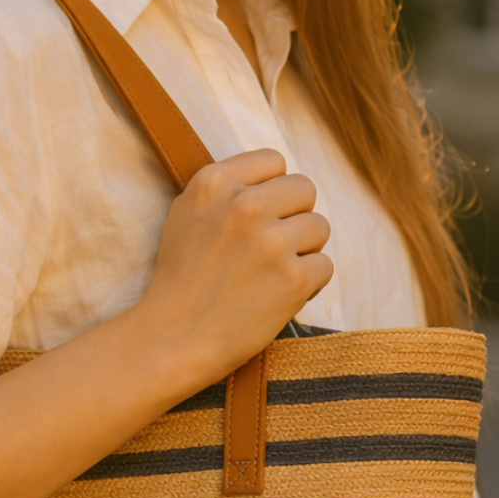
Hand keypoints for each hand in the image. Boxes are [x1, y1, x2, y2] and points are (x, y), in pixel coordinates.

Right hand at [135, 148, 332, 383]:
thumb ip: (226, 187)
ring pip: (320, 227)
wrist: (174, 336)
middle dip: (293, 216)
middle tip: (269, 246)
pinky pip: (324, 265)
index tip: (260, 213)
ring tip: (272, 271)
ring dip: (303, 250)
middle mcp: (245, 206)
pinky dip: (308, 283)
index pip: (274, 161)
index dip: (272, 188)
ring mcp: (271, 242)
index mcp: (215, 183)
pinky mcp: (293, 279)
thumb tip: (269, 177)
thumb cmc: (180, 278)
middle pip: (304, 189)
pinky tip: (280, 293)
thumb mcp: (186, 212)